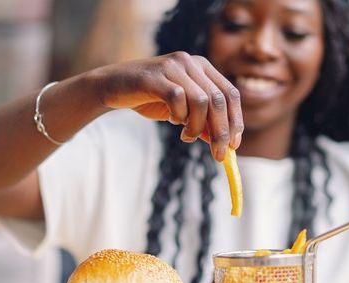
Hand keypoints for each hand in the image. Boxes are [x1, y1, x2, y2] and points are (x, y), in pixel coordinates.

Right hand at [95, 52, 243, 160]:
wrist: (113, 87)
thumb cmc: (150, 98)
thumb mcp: (182, 112)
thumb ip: (203, 122)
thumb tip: (224, 144)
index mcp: (202, 67)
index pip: (230, 94)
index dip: (236, 121)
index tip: (234, 146)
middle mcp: (191, 62)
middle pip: (219, 100)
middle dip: (221, 132)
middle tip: (218, 154)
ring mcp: (173, 66)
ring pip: (202, 101)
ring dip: (197, 127)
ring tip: (186, 136)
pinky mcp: (156, 75)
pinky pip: (178, 99)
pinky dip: (179, 116)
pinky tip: (172, 121)